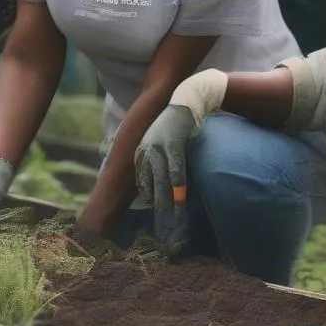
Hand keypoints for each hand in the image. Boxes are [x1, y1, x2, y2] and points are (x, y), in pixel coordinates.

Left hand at [134, 69, 226, 243]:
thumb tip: (157, 179)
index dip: (146, 199)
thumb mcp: (159, 139)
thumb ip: (155, 158)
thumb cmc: (174, 122)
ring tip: (169, 221)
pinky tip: (179, 200)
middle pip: (149, 186)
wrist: (185, 99)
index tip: (149, 215)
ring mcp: (159, 149)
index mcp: (142, 152)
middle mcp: (147, 152)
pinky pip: (176, 170)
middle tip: (158, 227)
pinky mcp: (174, 145)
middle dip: (154, 207)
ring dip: (166, 203)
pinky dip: (178, 187)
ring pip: (161, 182)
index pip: (141, 182)